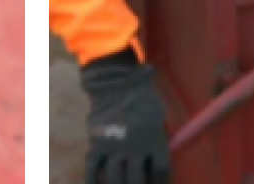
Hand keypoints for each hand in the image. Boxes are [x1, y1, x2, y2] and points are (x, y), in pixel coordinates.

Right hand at [82, 52, 171, 183]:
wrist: (116, 81)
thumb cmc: (142, 96)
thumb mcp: (159, 116)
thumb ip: (158, 139)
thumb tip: (155, 160)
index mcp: (154, 140)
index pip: (160, 171)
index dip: (159, 181)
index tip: (156, 181)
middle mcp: (135, 148)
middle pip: (136, 182)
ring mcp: (114, 147)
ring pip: (115, 179)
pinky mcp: (96, 144)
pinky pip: (93, 170)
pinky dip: (94, 182)